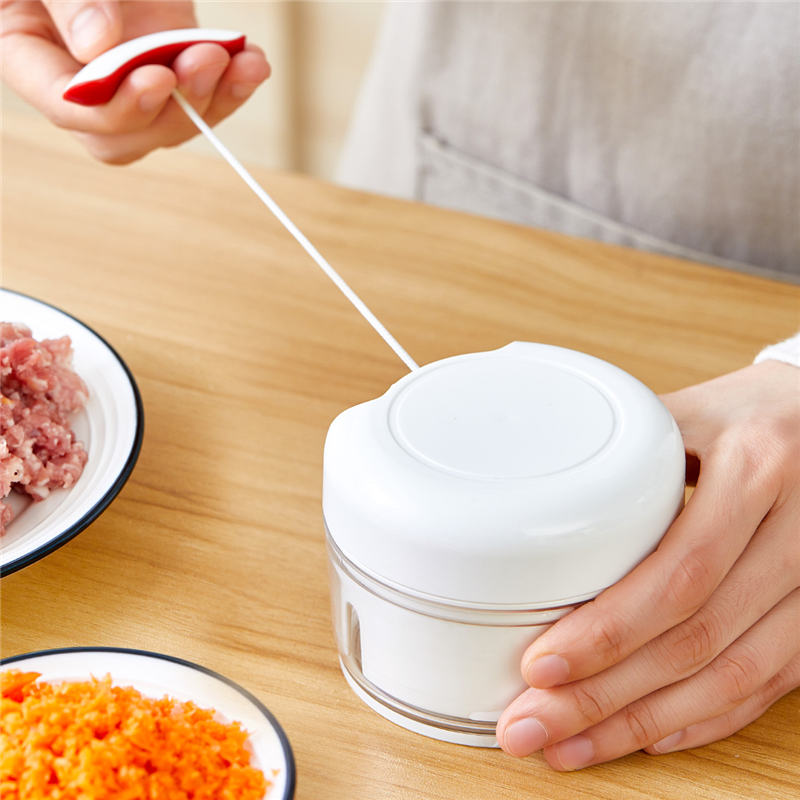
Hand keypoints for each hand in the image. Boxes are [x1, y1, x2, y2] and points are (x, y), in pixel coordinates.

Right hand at [1, 0, 269, 162]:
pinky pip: (199, 94)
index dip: (116, 106)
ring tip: (242, 61)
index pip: (67, 105)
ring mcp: (125, 74)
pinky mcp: (166, 59)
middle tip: (207, 60)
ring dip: (212, 98)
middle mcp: (76, 76)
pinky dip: (231, 83)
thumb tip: (98, 46)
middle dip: (172, 109)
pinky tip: (253, 62)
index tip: (158, 78)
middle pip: (124, 134)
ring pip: (168, 123)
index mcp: (25, 50)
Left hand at [496, 359, 799, 768]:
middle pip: (698, 637)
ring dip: (642, 722)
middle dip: (606, 695)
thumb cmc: (747, 414)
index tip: (542, 665)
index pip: (681, 572)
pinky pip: (766, 684)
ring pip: (732, 675)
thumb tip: (531, 502)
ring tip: (568, 745)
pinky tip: (643, 735)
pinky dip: (700, 718)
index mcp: (756, 469)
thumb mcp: (689, 414)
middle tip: (533, 724)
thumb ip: (624, 460)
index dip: (610, 630)